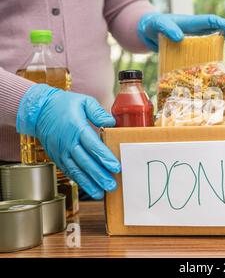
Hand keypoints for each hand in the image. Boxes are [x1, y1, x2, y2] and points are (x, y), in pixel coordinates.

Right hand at [16, 84, 120, 198]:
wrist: (39, 110)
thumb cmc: (65, 104)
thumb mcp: (84, 101)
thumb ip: (98, 112)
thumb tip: (112, 122)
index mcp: (76, 128)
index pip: (93, 145)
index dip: (104, 157)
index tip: (115, 167)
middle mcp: (68, 142)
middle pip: (86, 161)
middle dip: (99, 175)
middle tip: (111, 185)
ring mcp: (61, 151)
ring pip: (77, 170)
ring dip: (90, 182)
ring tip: (101, 192)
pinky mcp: (57, 157)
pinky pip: (69, 171)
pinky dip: (79, 181)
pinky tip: (89, 188)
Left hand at [137, 13, 224, 51]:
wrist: (146, 32)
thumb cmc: (153, 24)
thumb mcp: (158, 24)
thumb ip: (167, 28)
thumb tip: (179, 38)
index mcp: (191, 23)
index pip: (210, 21)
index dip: (222, 23)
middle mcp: (196, 31)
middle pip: (218, 31)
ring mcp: (195, 42)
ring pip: (214, 43)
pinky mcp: (191, 52)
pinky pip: (204, 55)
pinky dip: (213, 59)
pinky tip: (220, 68)